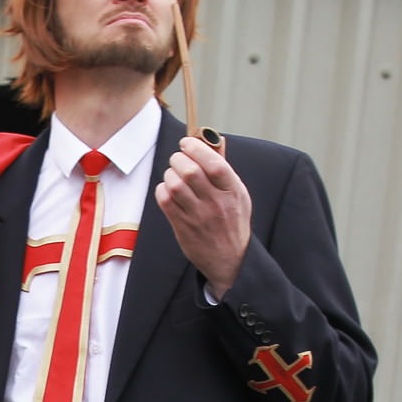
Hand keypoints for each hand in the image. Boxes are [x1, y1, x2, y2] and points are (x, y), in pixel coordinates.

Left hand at [155, 136, 250, 298]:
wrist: (230, 259)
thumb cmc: (232, 221)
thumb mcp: (238, 195)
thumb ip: (225, 170)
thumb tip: (211, 144)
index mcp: (233, 191)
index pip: (215, 164)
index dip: (197, 149)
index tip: (187, 143)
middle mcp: (216, 203)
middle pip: (191, 172)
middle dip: (179, 159)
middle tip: (178, 159)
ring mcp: (198, 216)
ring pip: (175, 185)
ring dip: (170, 174)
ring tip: (174, 174)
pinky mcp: (183, 227)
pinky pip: (165, 200)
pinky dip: (162, 190)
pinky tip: (168, 190)